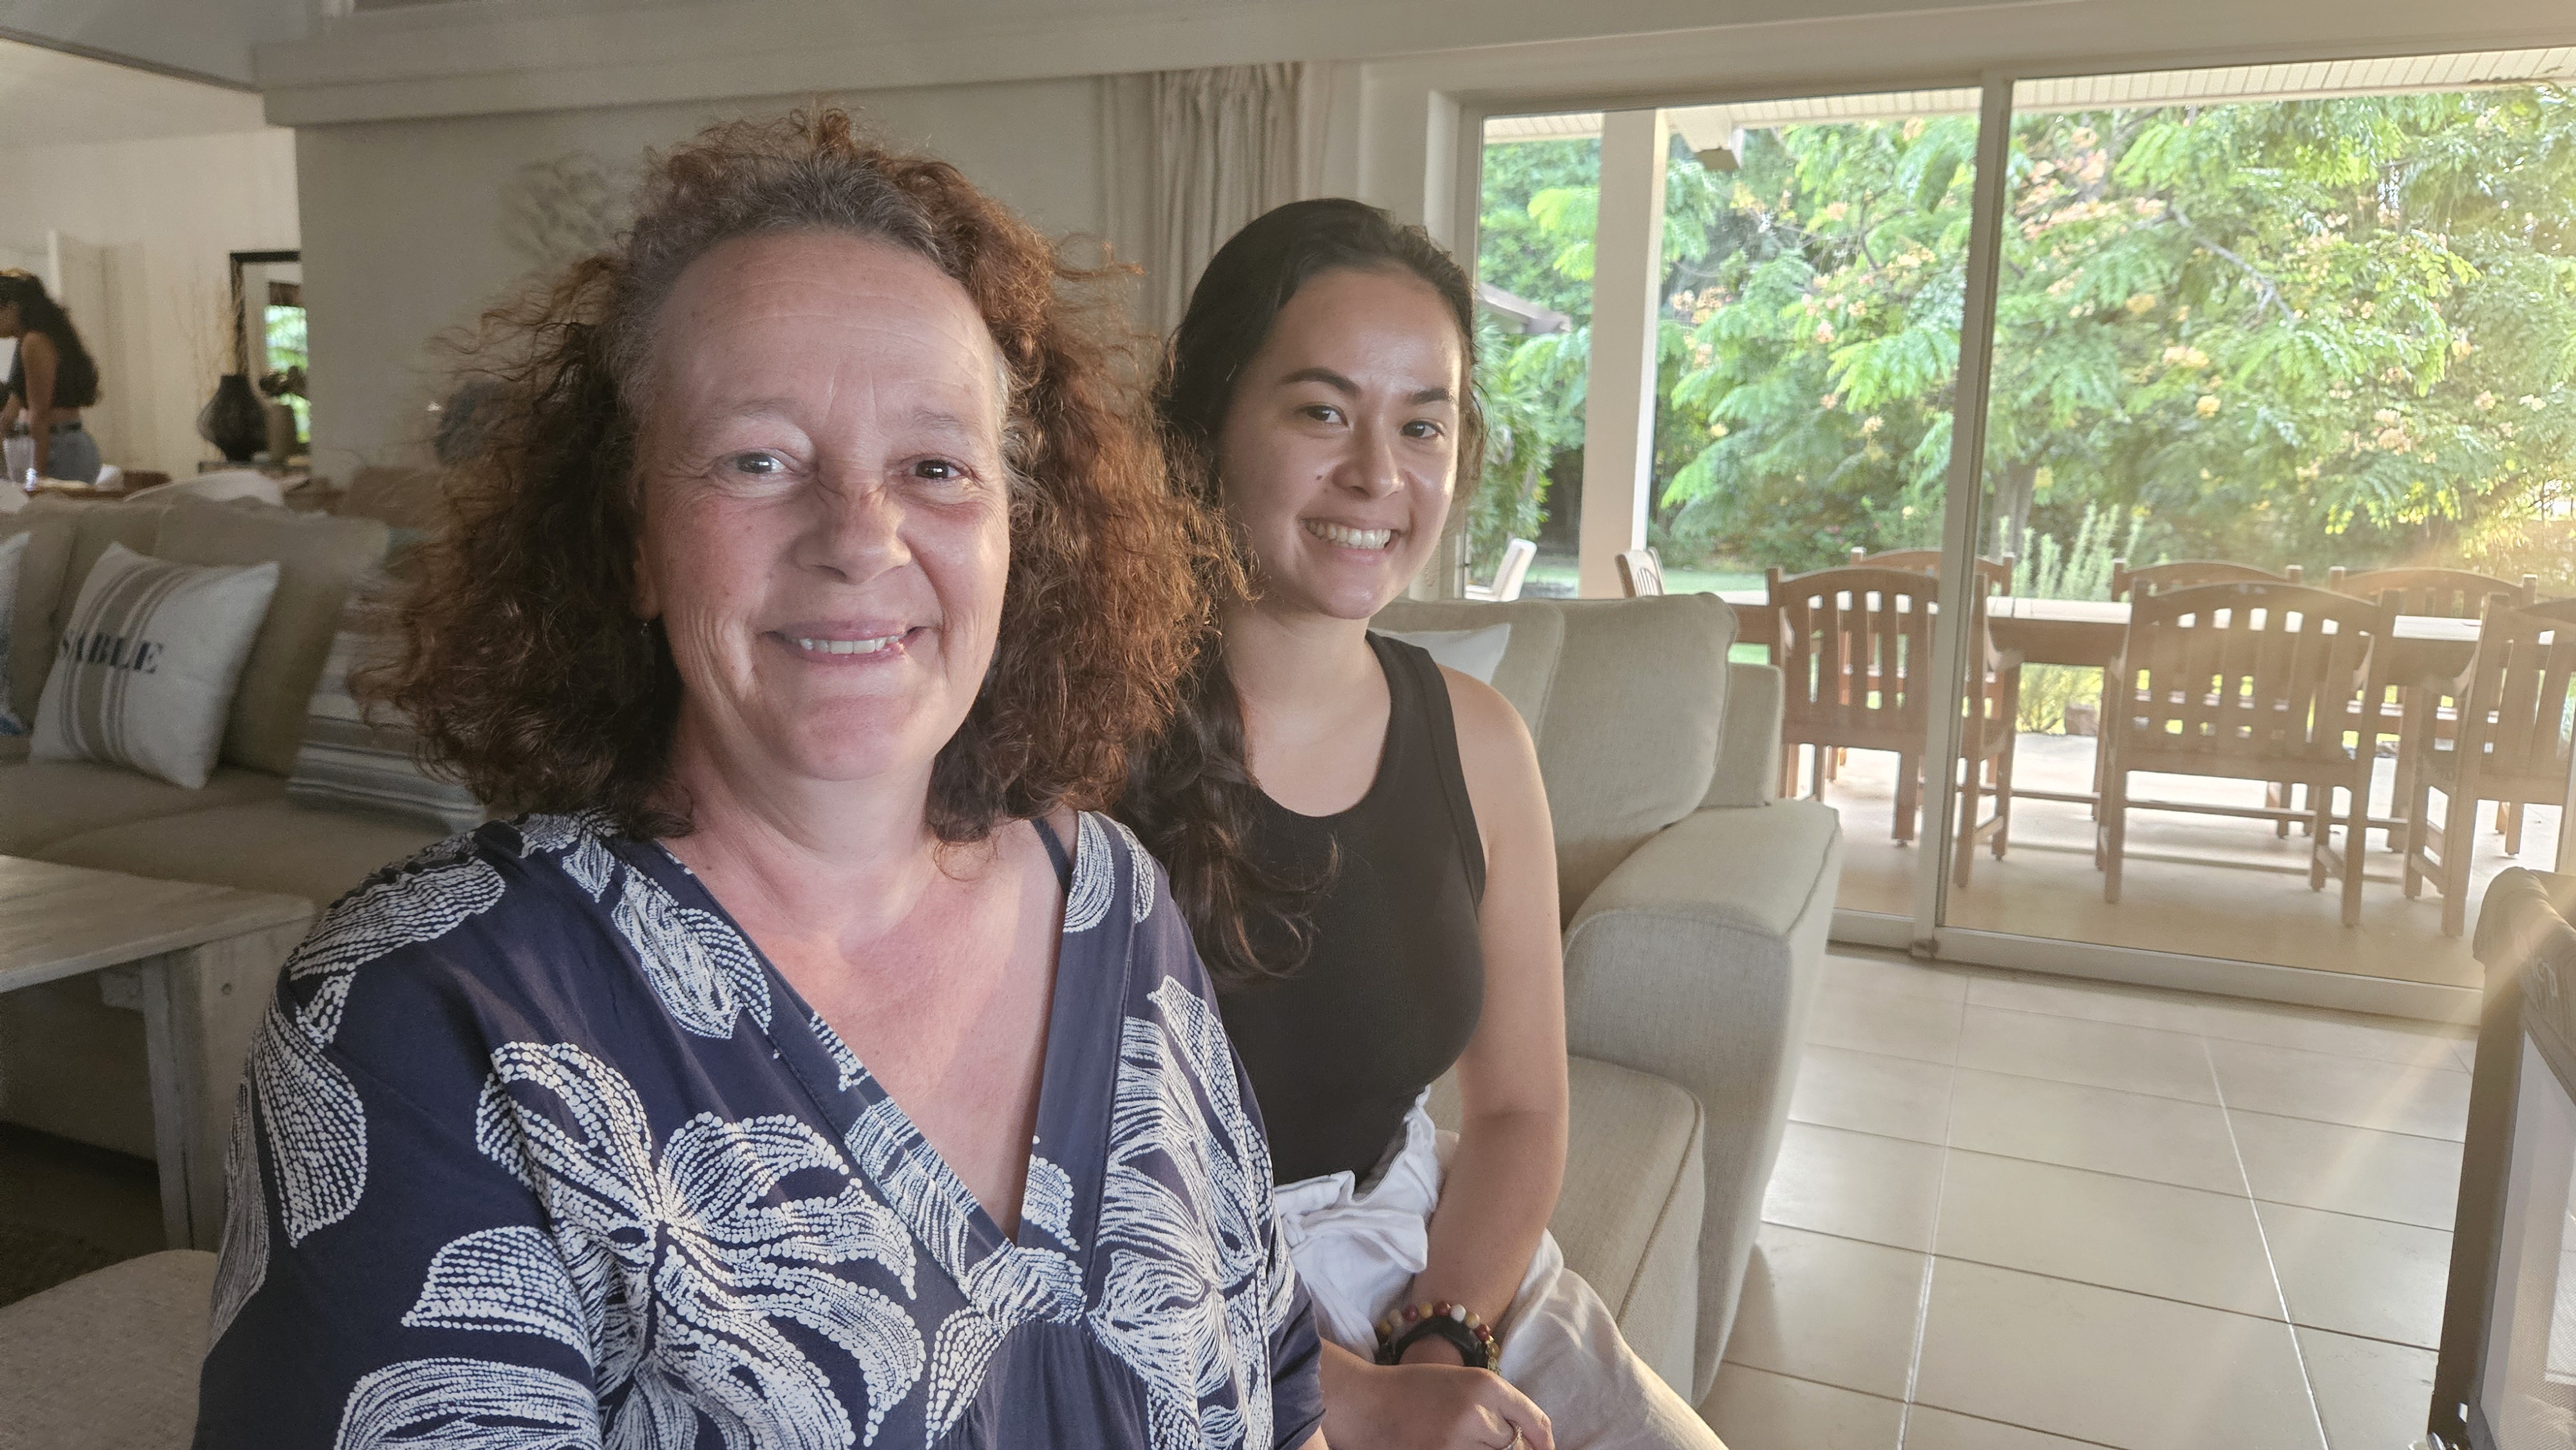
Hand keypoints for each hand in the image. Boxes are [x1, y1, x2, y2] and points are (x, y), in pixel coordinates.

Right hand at [1326, 1359, 1552, 1449]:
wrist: (1366, 1403)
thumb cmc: (1413, 1390)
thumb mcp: (1461, 1382)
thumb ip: (1495, 1404)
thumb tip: (1530, 1439)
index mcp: (1485, 1383)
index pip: (1534, 1421)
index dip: (1544, 1442)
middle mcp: (1476, 1411)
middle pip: (1511, 1444)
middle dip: (1497, 1443)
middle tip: (1470, 1432)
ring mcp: (1458, 1440)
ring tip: (1452, 1435)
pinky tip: (1446, 1443)